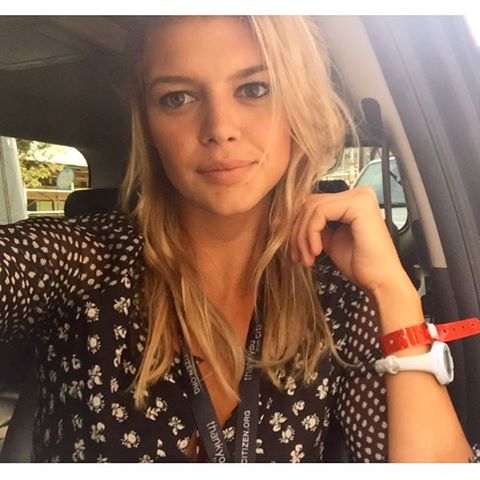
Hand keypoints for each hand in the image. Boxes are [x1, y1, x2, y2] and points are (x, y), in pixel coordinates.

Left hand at [289, 186, 408, 294]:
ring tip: (307, 258)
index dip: (295, 224)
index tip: (289, 245)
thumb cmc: (361, 264)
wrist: (380, 280)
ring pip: (311, 209)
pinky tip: (318, 252)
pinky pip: (319, 214)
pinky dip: (311, 234)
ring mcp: (359, 197)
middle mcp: (358, 194)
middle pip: (310, 204)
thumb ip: (315, 227)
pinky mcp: (357, 205)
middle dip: (297, 232)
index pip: (313, 203)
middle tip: (297, 255)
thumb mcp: (330, 240)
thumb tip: (287, 222)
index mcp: (352, 200)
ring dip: (302, 237)